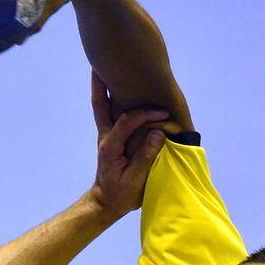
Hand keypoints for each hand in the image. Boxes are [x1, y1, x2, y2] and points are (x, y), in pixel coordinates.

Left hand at [89, 72, 167, 215]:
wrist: (105, 203)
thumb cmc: (121, 194)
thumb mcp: (135, 180)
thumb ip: (145, 157)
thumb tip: (158, 134)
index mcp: (111, 146)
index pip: (127, 121)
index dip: (145, 115)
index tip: (163, 114)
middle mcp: (105, 137)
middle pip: (100, 104)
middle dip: (101, 84)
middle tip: (100, 62)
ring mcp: (106, 136)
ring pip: (101, 106)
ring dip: (101, 87)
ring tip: (101, 66)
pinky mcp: (110, 139)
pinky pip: (107, 113)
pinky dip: (108, 98)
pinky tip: (114, 88)